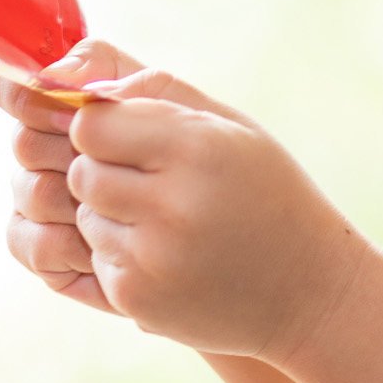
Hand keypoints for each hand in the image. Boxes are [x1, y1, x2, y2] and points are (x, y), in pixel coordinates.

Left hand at [0, 40, 370, 359]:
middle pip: (81, 172)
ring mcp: (152, 258)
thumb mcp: (230, 128)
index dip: (102, 128)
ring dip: (110, 216)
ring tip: (167, 223)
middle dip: (103, 173)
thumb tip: (72, 82)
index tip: (126, 138)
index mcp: (197, 148)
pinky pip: (94, 260)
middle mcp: (172, 204)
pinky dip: (119, 256)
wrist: (310, 294)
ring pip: (84, 218)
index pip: (91, 124)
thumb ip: (154, 94)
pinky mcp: (137, 300)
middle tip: (150, 183)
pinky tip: (169, 258)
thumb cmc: (266, 195)